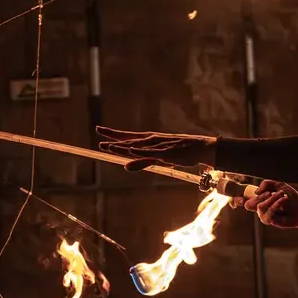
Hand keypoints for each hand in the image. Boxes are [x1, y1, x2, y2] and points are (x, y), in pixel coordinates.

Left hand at [96, 126, 216, 170]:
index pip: (126, 137)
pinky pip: (151, 152)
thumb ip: (140, 162)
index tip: (99, 129)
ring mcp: (157, 146)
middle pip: (129, 139)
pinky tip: (131, 150)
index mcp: (147, 141)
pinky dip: (141, 151)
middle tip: (98, 131)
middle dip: (114, 137)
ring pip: (138, 146)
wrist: (198, 148)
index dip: (113, 134)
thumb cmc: (177, 152)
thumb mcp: (156, 159)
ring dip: (123, 146)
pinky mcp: (166, 152)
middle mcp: (150, 141)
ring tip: (109, 146)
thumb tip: (125, 167)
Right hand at [235, 180, 297, 228]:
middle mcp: (260, 208)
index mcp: (261, 199)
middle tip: (271, 193)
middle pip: (248, 204)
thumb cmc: (291, 197)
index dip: (236, 200)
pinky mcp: (270, 221)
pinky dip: (275, 205)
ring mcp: (264, 215)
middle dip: (260, 197)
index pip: (244, 200)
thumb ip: (266, 184)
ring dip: (271, 200)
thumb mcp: (279, 185)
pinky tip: (283, 201)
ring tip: (282, 196)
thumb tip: (256, 192)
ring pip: (259, 207)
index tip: (238, 197)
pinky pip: (267, 213)